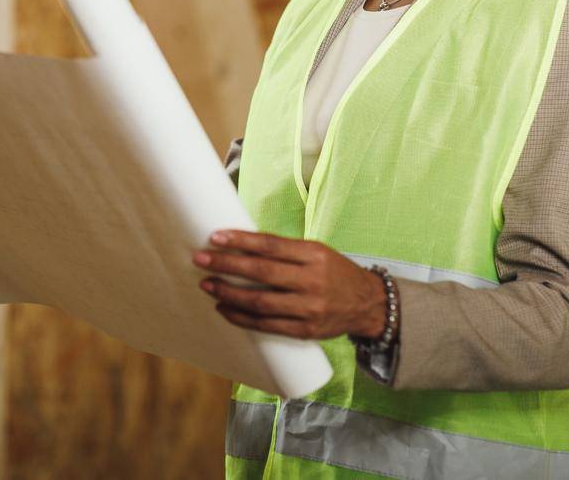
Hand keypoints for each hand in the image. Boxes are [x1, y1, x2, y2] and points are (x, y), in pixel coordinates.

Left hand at [192, 229, 385, 340]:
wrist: (367, 304)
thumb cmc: (335, 272)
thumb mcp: (317, 252)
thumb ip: (285, 251)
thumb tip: (241, 244)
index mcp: (315, 255)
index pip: (272, 245)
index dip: (241, 241)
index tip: (216, 238)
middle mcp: (312, 281)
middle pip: (262, 273)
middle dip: (227, 265)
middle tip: (201, 260)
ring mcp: (309, 308)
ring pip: (260, 302)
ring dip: (229, 293)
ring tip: (208, 285)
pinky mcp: (305, 331)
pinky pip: (266, 325)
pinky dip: (242, 317)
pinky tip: (225, 309)